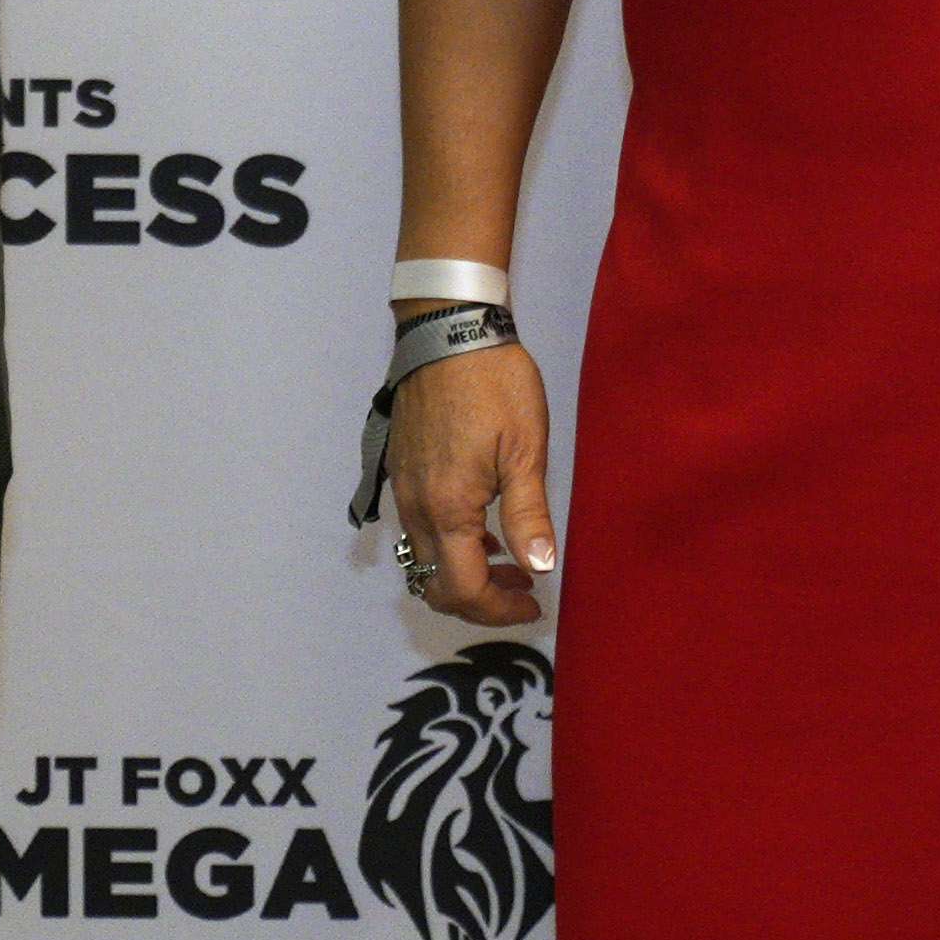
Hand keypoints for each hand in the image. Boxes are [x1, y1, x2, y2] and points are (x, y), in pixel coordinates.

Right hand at [386, 337, 557, 624]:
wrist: (449, 329)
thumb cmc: (495, 385)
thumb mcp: (525, 449)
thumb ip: (528, 515)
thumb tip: (540, 567)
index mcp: (448, 509)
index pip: (463, 590)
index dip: (500, 610)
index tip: (534, 604)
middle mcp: (415, 507)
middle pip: (435, 585)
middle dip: (478, 602)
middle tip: (522, 589)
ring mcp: (402, 488)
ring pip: (421, 560)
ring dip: (461, 574)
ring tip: (506, 559)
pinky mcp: (399, 469)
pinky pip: (415, 530)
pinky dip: (445, 546)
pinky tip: (480, 526)